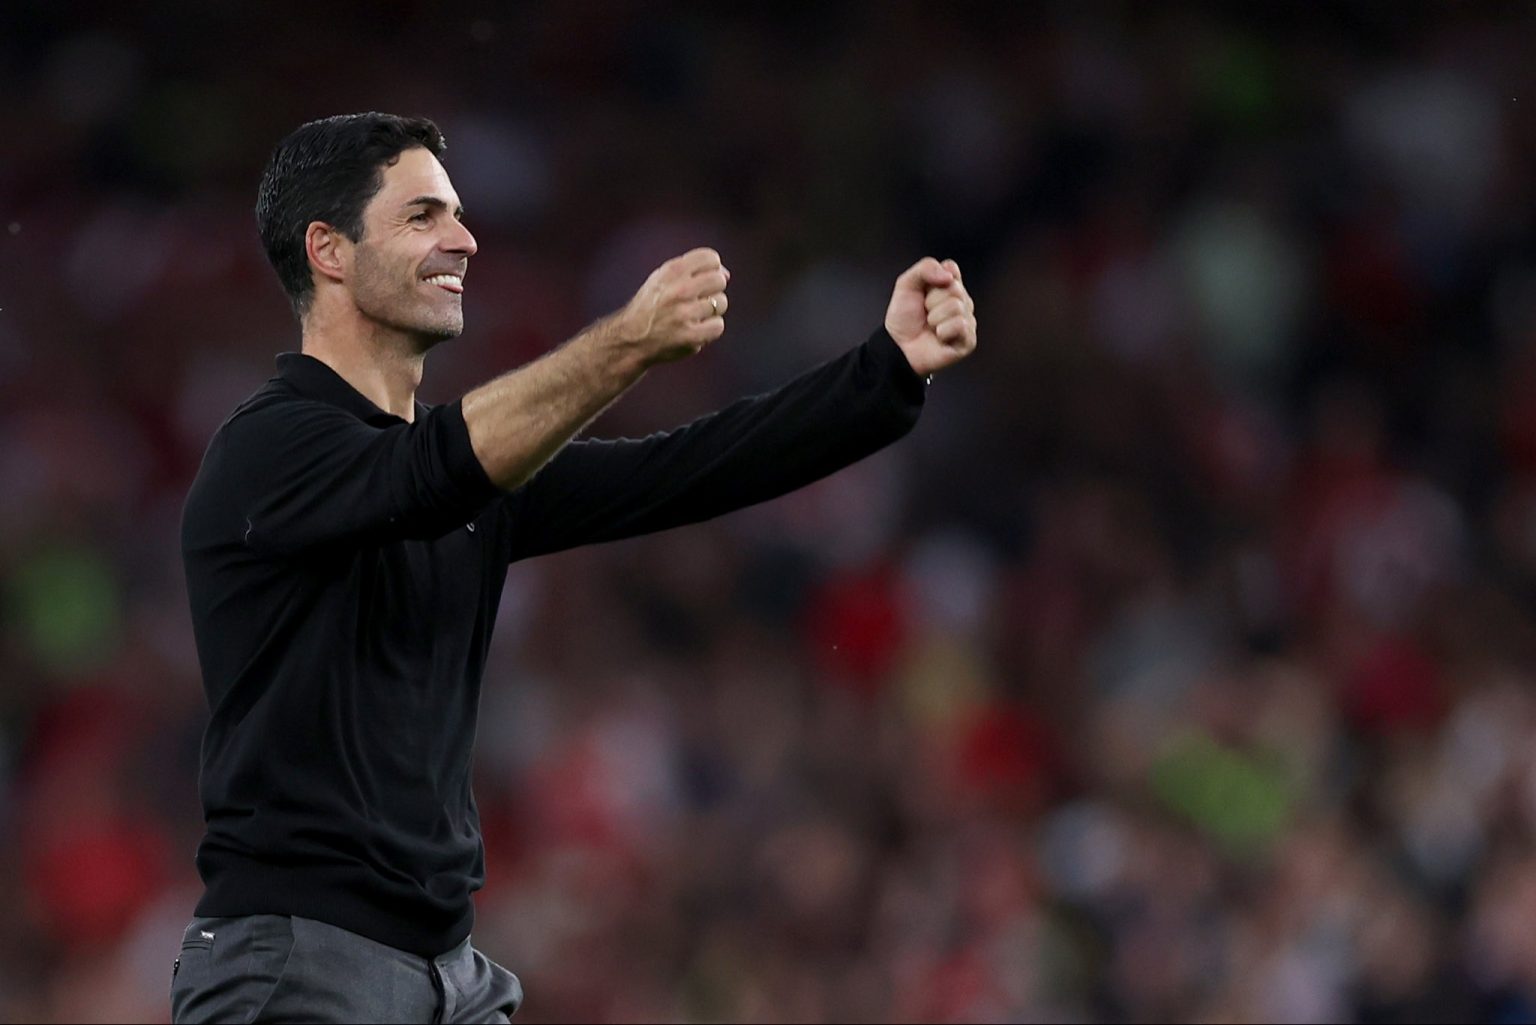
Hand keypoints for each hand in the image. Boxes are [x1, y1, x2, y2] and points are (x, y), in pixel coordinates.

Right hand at [616, 247, 730, 365]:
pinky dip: (710, 329)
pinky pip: (718, 326)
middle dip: (712, 289)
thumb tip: (725, 274)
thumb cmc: (651, 307)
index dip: (712, 268)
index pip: (710, 258)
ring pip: (721, 303)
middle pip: (719, 280)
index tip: (703, 280)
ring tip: (694, 316)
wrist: (630, 339)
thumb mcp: (661, 278)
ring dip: (711, 311)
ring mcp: (685, 314)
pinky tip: (696, 329)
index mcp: (672, 271)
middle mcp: (679, 290)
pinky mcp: (691, 336)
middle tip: (698, 300)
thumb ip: (690, 270)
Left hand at [884, 257, 976, 377]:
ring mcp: (967, 320)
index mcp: (949, 286)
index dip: (935, 278)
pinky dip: (943, 331)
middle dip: (931, 301)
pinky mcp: (968, 339)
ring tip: (930, 326)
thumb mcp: (906, 285)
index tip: (924, 290)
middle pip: (954, 288)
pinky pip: (960, 325)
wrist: (898, 346)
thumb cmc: (904, 318)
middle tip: (925, 313)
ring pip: (956, 306)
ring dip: (935, 318)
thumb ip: (925, 268)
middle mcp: (962, 301)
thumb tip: (948, 275)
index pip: (951, 268)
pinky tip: (939, 337)